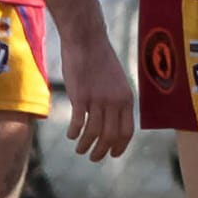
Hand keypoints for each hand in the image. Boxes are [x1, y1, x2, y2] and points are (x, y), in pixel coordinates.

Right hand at [61, 30, 134, 159]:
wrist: (87, 40)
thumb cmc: (100, 60)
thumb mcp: (116, 81)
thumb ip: (115, 100)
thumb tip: (110, 119)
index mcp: (127, 98)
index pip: (127, 131)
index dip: (120, 147)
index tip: (113, 154)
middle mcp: (115, 101)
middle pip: (110, 136)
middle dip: (102, 151)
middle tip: (94, 158)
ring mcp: (98, 99)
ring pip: (94, 133)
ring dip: (86, 145)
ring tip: (80, 150)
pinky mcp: (80, 96)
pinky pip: (78, 122)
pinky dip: (74, 132)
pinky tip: (71, 135)